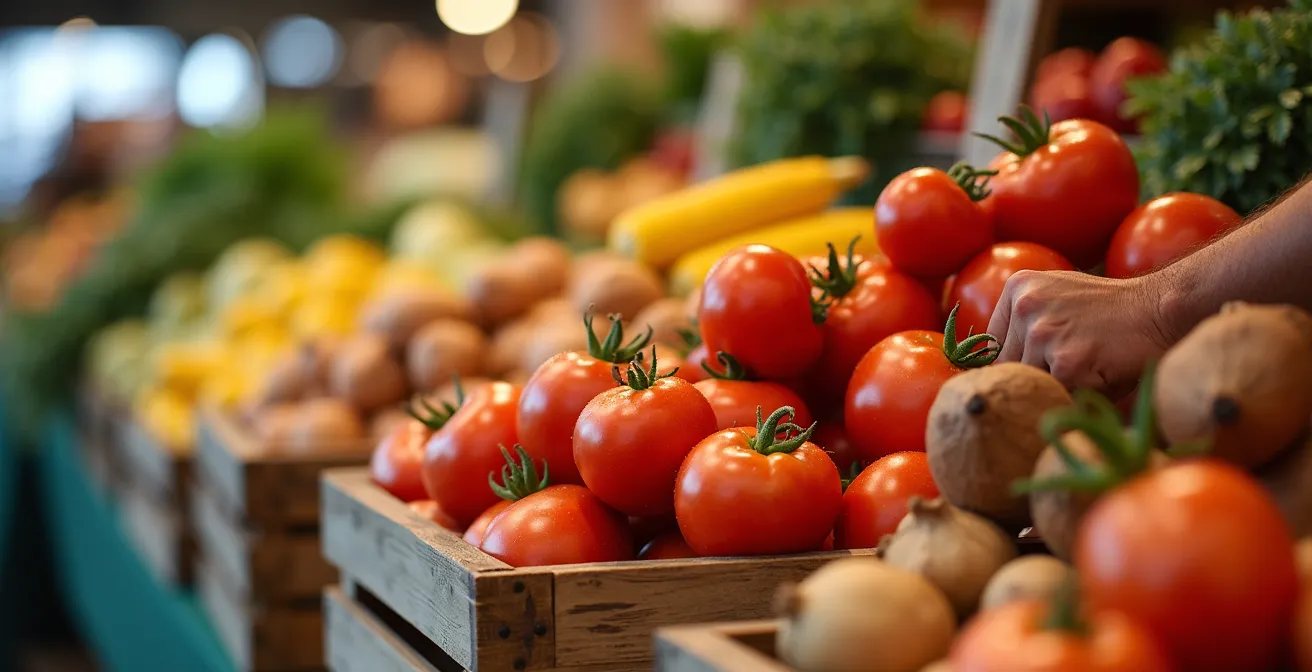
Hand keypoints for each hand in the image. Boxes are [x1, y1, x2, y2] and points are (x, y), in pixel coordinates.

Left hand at [987, 270, 1173, 396]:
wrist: (1160, 309)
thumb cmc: (1110, 311)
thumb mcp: (1057, 298)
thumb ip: (1023, 322)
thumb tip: (986, 364)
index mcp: (1018, 288)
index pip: (992, 346)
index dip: (1015, 363)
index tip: (1038, 366)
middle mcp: (1025, 307)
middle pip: (1008, 368)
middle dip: (1036, 376)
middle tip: (1071, 368)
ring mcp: (1044, 334)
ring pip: (1031, 383)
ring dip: (1058, 386)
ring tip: (1089, 367)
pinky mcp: (1066, 363)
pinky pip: (1057, 394)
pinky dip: (1076, 394)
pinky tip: (1099, 374)